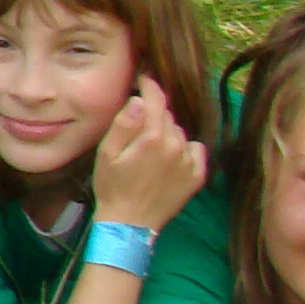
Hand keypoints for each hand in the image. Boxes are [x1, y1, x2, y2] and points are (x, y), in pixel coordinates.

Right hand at [94, 76, 210, 233]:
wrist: (130, 224)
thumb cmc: (112, 187)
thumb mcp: (107, 154)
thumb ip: (124, 124)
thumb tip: (138, 100)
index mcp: (152, 137)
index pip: (156, 100)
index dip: (149, 86)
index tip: (144, 79)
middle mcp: (176, 145)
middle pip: (167, 115)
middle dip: (154, 112)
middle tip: (138, 123)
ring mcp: (190, 161)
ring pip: (179, 132)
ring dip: (166, 132)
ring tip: (150, 147)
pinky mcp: (197, 176)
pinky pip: (195, 149)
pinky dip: (184, 148)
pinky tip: (170, 159)